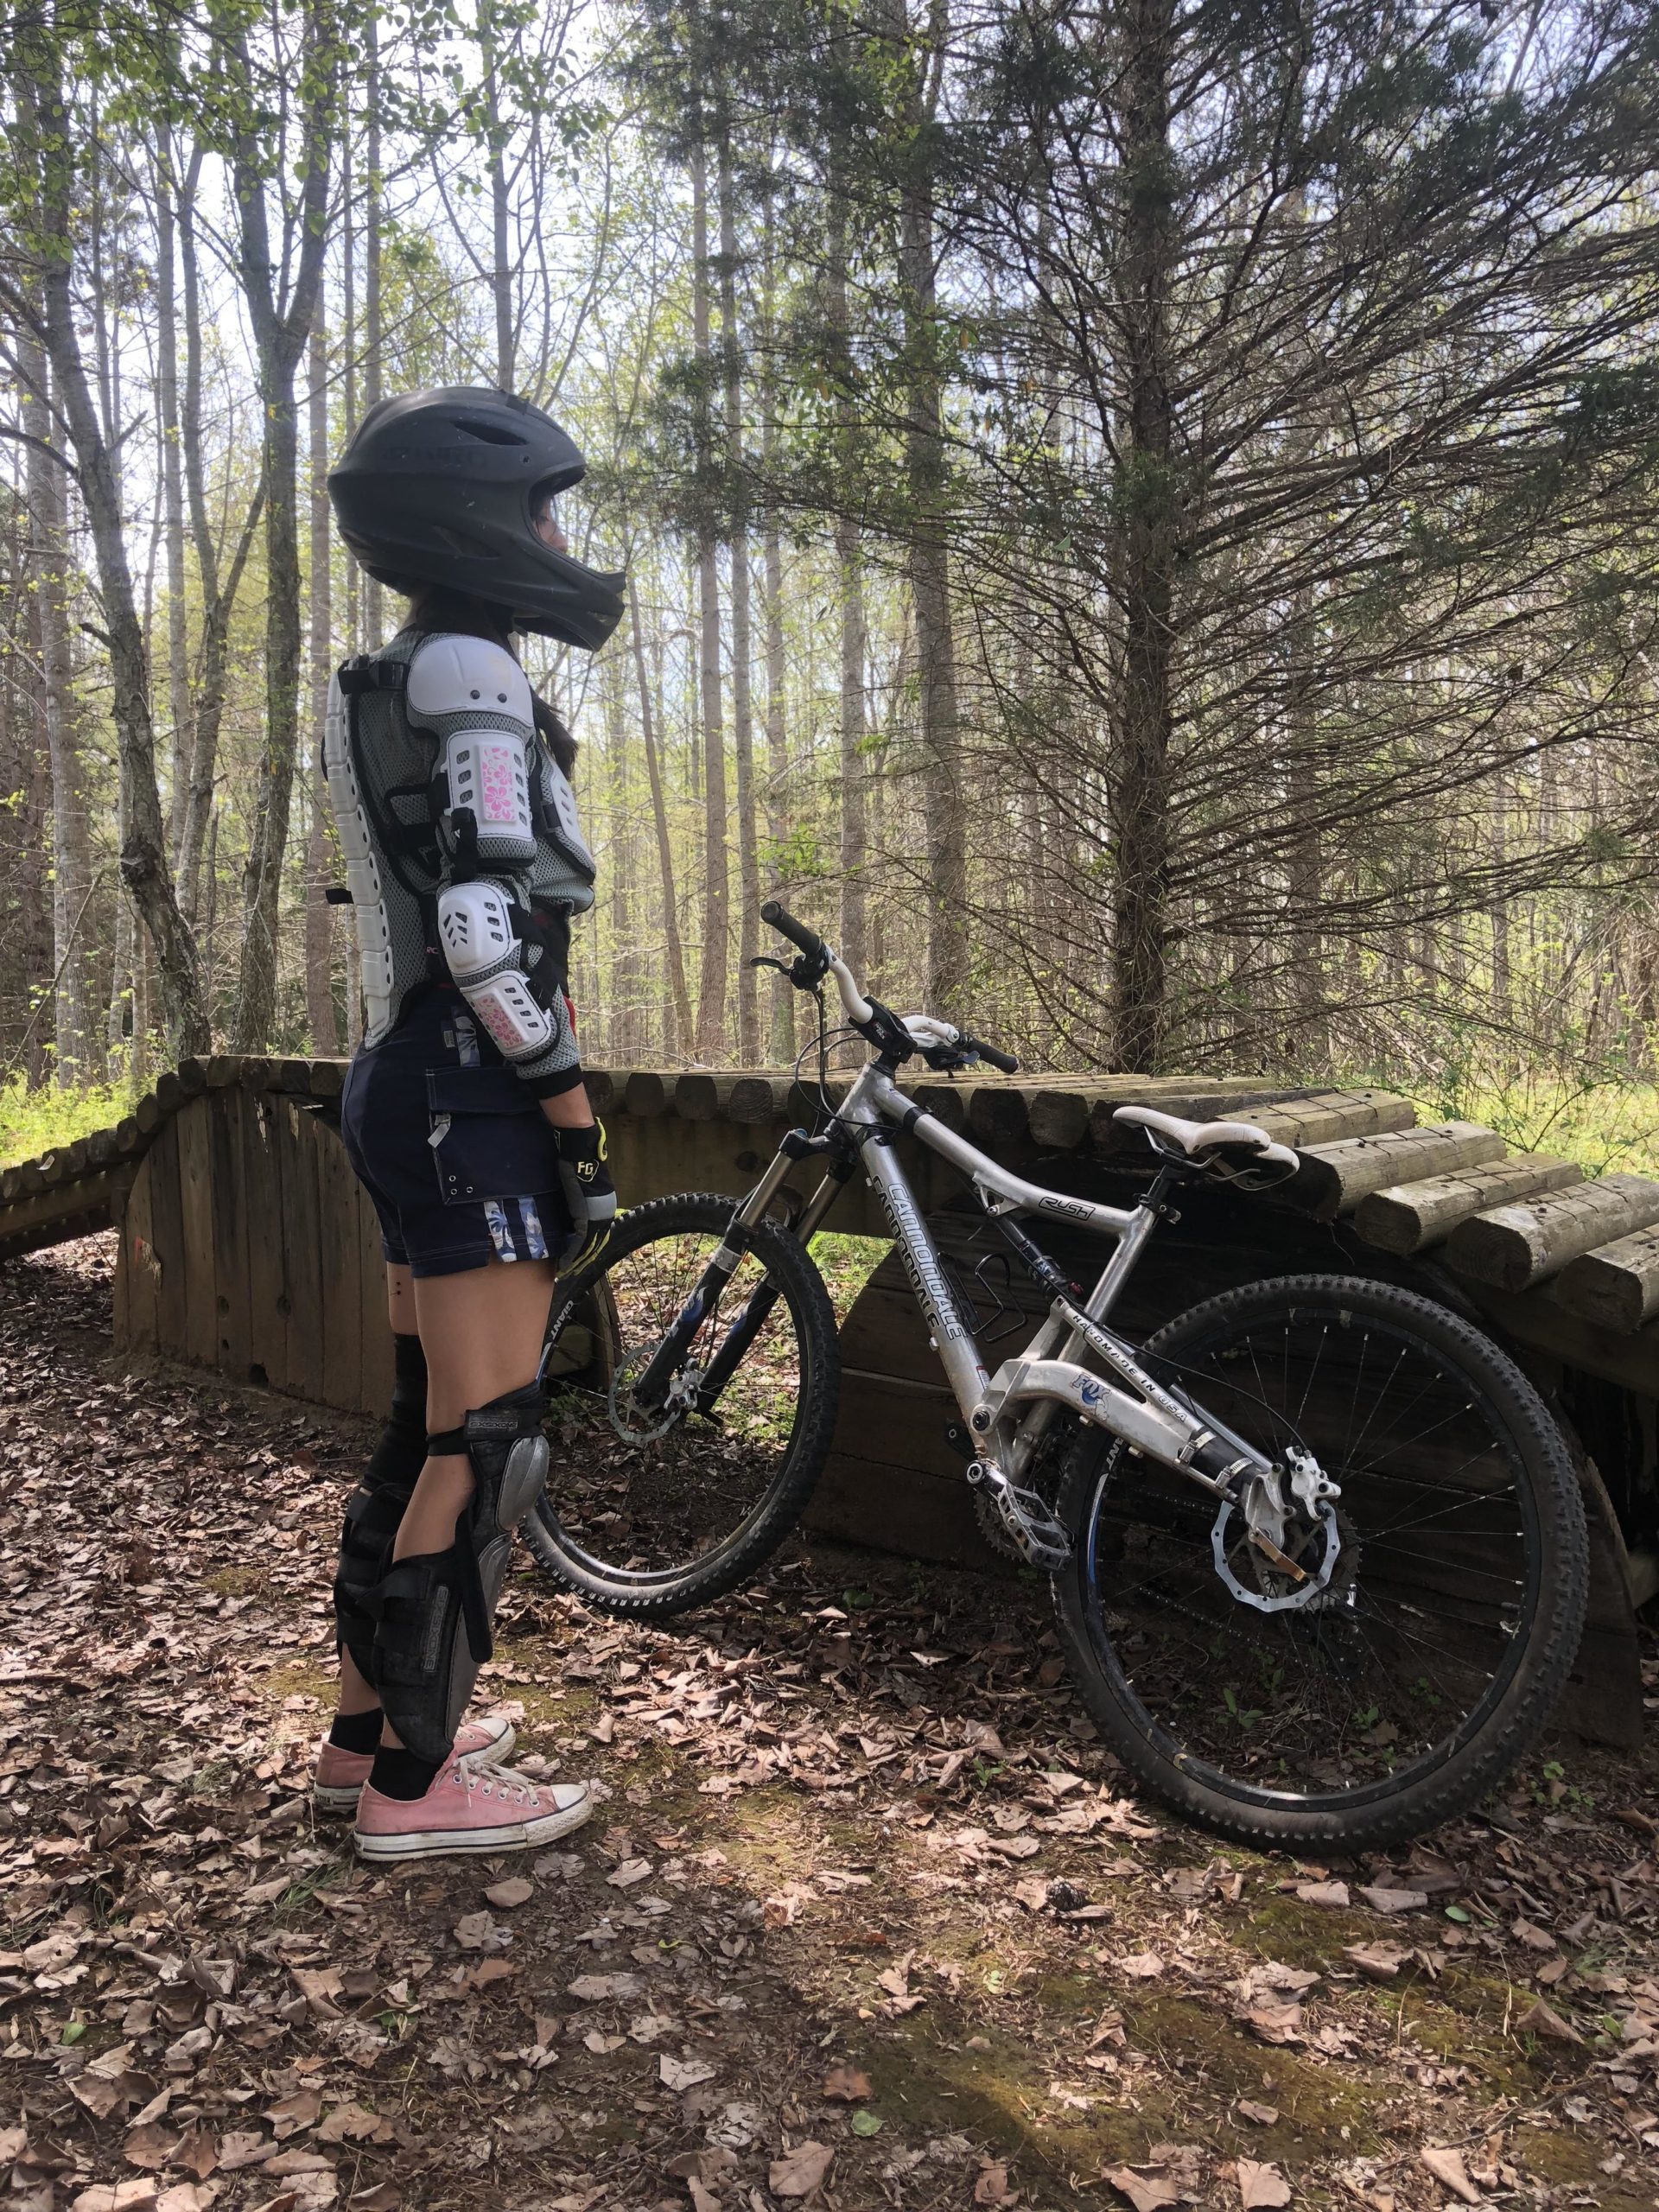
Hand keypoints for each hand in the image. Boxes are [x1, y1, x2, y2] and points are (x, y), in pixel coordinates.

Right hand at [554, 1122, 615, 1267]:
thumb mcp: (580, 1188)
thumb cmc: (577, 1164)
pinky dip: (572, 1254)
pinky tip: (564, 1264)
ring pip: (589, 1246)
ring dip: (577, 1261)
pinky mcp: (588, 1216)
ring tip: (566, 1271)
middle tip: (571, 1271)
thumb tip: (570, 1215)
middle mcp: (605, 1213)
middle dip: (583, 1259)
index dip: (587, 1249)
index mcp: (605, 1207)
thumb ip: (579, 1202)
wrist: (580, 1153)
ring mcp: (599, 1215)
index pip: (597, 1234)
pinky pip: (581, 1241)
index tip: (578, 1260)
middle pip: (595, 1243)